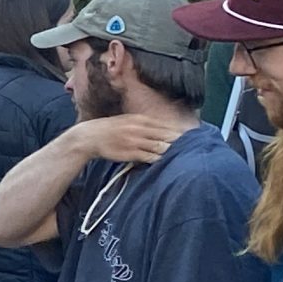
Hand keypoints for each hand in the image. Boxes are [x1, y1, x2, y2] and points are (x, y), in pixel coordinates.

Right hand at [70, 113, 184, 166]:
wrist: (88, 137)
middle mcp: (139, 128)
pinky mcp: (130, 152)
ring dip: (171, 151)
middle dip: (179, 142)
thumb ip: (143, 124)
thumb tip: (160, 129)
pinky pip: (149, 156)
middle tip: (194, 148)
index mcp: (140, 119)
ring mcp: (135, 141)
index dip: (179, 132)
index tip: (192, 137)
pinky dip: (159, 159)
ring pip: (160, 146)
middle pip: (166, 135)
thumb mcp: (126, 121)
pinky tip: (165, 162)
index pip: (165, 126)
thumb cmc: (108, 129)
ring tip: (182, 156)